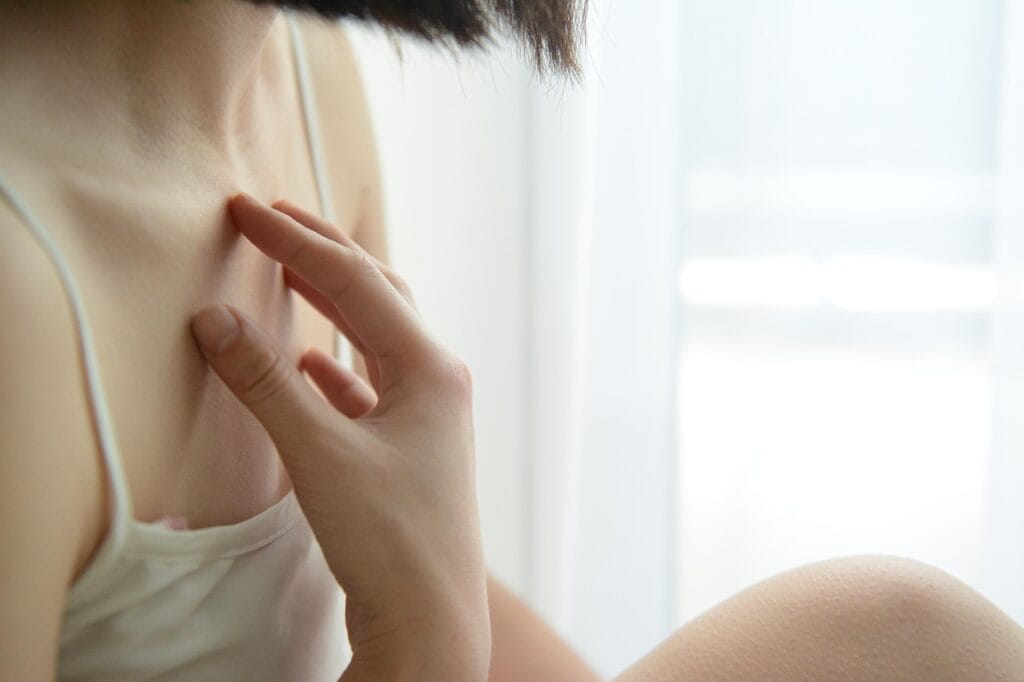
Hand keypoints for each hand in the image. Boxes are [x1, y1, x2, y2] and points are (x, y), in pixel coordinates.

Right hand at [189, 193, 489, 679]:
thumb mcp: (320, 454)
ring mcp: (428, 416)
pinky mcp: (410, 449)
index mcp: (431, 369)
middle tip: (271, 219)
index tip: (245, 210)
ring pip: (376, 339)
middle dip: (323, 254)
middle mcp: (438, 382)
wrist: (429, 621)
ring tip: (288, 272)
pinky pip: (370, 386)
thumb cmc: (390, 539)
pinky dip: (336, 366)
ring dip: (332, 303)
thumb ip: (265, 384)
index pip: (357, 282)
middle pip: (378, 296)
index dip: (295, 243)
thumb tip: (213, 317)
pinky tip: (310, 364)